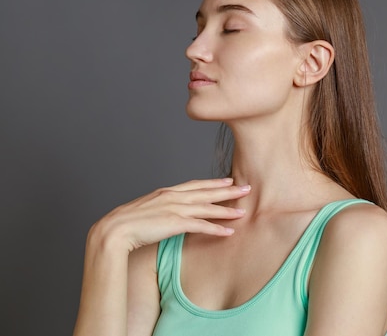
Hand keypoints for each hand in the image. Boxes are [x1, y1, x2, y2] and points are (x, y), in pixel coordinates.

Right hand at [89, 178, 248, 252]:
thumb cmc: (125, 223)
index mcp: (166, 192)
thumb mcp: (146, 209)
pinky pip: (201, 226)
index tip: (228, 180)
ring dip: (227, 210)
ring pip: (208, 208)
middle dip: (228, 190)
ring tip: (243, 211)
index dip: (213, 183)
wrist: (114, 229)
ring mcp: (175, 209)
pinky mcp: (175, 223)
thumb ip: (160, 208)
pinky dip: (216, 229)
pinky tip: (229, 232)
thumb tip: (167, 212)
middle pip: (207, 192)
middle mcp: (173, 197)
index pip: (195, 185)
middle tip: (246, 188)